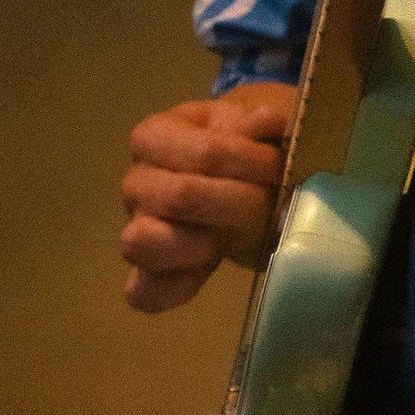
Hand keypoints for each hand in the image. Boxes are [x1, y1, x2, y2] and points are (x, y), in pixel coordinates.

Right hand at [120, 79, 297, 312]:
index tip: (278, 164)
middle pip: (179, 197)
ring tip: (234, 236)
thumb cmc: (241, 145)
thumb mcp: (252, 124)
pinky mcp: (150, 270)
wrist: (242, 176)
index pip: (204, 154)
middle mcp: (136, 183)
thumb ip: (258, 123)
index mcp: (154, 138)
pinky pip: (143, 292)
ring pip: (143, 243)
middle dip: (239, 202)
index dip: (248, 161)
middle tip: (271, 200)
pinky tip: (206, 272)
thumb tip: (266, 122)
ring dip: (200, 243)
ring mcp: (137, 227)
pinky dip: (171, 289)